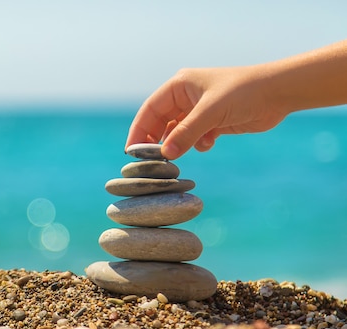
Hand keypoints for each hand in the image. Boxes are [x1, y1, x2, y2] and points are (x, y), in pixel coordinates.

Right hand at [125, 66, 288, 159]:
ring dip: (178, 145)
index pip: (150, 110)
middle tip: (151, 162)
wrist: (279, 93)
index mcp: (179, 86)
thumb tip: (165, 155)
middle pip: (160, 123)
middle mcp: (186, 97)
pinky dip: (197, 144)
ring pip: (177, 133)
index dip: (139, 130)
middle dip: (157, 141)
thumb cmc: (243, 93)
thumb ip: (186, 133)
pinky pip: (194, 138)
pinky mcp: (213, 122)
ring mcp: (199, 110)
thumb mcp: (210, 113)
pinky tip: (208, 143)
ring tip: (177, 158)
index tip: (131, 152)